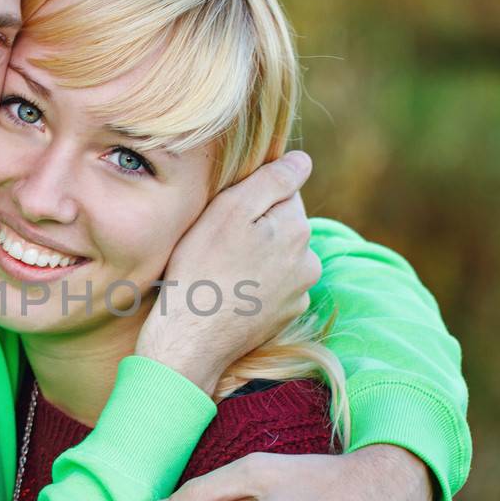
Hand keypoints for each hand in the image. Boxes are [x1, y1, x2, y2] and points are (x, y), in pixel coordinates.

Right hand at [135, 151, 319, 395]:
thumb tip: (302, 161)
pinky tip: (230, 292)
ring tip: (221, 270)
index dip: (250, 198)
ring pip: (278, 257)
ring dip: (256, 257)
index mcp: (297, 227)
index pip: (283, 192)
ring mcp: (299, 292)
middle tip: (217, 244)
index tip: (224, 216)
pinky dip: (256, 285)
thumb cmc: (202, 270)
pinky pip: (274, 286)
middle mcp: (308, 260)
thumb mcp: (229, 210)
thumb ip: (271, 180)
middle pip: (282, 225)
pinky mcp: (285, 316)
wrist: (191, 339)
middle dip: (256, 228)